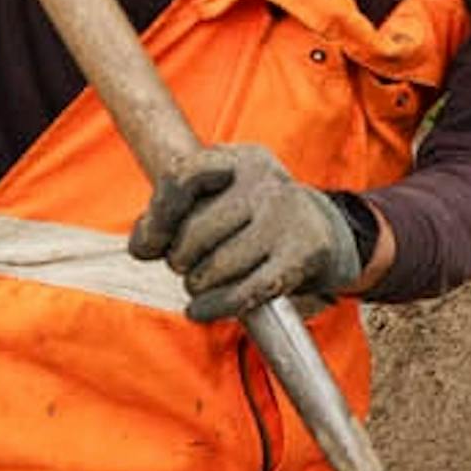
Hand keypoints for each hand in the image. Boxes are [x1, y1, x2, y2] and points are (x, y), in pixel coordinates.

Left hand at [129, 143, 365, 322]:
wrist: (326, 234)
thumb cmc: (254, 221)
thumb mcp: (218, 201)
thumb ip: (171, 215)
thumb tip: (143, 246)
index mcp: (240, 160)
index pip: (182, 176)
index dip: (158, 215)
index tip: (150, 245)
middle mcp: (265, 181)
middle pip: (194, 232)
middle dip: (182, 260)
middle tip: (192, 266)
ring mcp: (287, 216)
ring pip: (215, 267)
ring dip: (198, 286)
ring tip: (205, 283)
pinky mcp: (302, 254)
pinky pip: (245, 291)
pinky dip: (215, 306)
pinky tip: (199, 310)